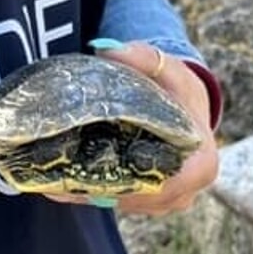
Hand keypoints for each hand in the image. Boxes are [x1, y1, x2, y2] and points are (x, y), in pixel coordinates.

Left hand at [43, 41, 218, 216]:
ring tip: (51, 182)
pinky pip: (120, 201)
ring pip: (124, 203)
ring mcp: (167, 201)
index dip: (124, 181)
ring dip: (91, 194)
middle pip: (137, 199)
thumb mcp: (168, 68)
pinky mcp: (150, 201)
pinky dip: (94, 192)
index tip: (86, 173)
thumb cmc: (179, 89)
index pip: (161, 185)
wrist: (187, 105)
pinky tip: (62, 184)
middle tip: (56, 179)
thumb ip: (141, 56)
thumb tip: (105, 50)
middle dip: (97, 188)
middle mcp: (186, 191)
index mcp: (200, 166)